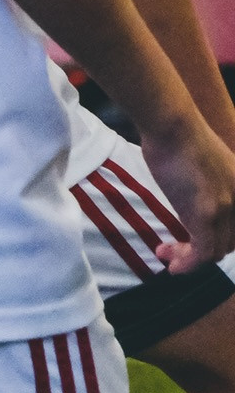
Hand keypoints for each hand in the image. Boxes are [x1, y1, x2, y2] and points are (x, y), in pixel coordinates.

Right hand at [140, 117, 234, 271]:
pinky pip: (202, 254)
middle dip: (200, 253)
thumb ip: (212, 190)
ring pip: (216, 252)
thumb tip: (198, 204)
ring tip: (166, 253)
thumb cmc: (182, 140)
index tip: (189, 243)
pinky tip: (168, 261)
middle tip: (171, 248)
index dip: (217, 242)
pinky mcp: (206, 214)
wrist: (174, 128)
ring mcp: (226, 207)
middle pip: (229, 244)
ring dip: (189, 260)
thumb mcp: (208, 169)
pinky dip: (186, 264)